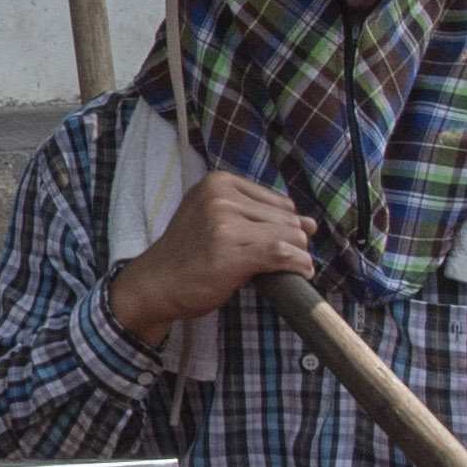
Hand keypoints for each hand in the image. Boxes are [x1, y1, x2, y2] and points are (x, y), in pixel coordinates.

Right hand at [106, 170, 311, 340]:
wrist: (154, 284)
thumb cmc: (186, 255)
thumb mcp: (214, 219)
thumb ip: (258, 216)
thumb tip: (312, 223)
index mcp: (217, 182)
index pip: (279, 202)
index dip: (285, 226)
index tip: (273, 245)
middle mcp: (220, 197)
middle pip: (288, 218)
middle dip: (292, 241)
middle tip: (276, 262)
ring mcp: (225, 223)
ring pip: (291, 235)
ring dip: (298, 256)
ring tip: (286, 268)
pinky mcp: (232, 252)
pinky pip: (284, 254)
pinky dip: (299, 265)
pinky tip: (299, 274)